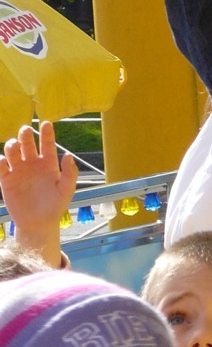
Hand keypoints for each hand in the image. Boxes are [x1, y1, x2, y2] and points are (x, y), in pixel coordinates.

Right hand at [0, 121, 77, 266]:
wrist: (38, 223)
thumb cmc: (55, 205)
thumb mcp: (66, 190)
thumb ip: (70, 173)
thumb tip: (68, 155)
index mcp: (48, 162)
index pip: (47, 143)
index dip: (46, 133)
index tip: (46, 123)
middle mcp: (33, 163)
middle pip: (27, 143)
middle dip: (25, 135)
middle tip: (25, 130)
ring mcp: (19, 170)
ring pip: (12, 152)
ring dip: (12, 146)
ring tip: (14, 146)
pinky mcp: (7, 180)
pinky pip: (2, 167)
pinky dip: (1, 162)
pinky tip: (3, 161)